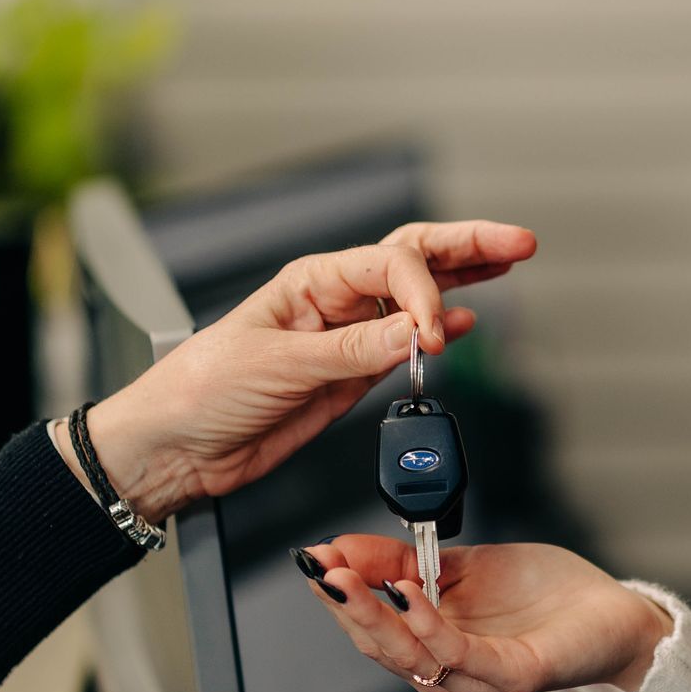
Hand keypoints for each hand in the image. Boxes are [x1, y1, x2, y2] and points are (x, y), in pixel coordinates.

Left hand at [55, 220, 537, 521]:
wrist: (173, 450)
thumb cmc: (196, 392)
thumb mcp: (275, 366)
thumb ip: (350, 351)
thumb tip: (413, 334)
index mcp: (309, 282)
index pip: (389, 266)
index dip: (423, 294)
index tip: (434, 335)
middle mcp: (332, 302)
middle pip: (413, 261)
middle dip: (466, 247)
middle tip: (517, 242)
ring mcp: (345, 339)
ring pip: (416, 299)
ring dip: (464, 281)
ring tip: (508, 263)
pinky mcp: (350, 379)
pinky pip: (405, 349)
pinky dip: (439, 335)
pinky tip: (466, 325)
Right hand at [295, 535, 676, 691]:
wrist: (611, 613)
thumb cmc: (543, 595)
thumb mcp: (463, 565)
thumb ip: (406, 561)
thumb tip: (345, 547)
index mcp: (432, 644)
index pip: (371, 626)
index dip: (338, 594)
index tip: (312, 558)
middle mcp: (448, 670)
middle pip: (380, 646)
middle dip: (344, 605)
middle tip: (319, 569)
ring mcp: (478, 677)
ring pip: (410, 656)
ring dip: (375, 615)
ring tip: (350, 577)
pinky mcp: (512, 674)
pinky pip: (459, 655)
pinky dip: (428, 625)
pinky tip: (409, 594)